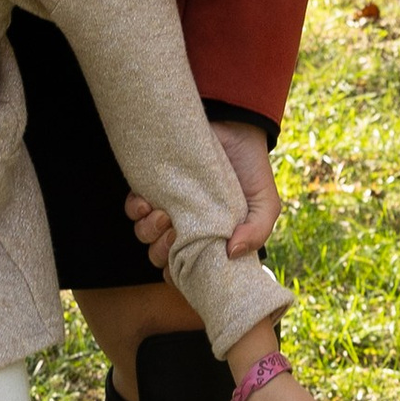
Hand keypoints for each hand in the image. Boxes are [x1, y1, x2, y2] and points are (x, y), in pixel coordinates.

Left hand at [122, 115, 279, 271]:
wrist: (235, 126)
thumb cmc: (251, 169)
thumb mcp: (265, 204)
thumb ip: (257, 232)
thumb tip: (232, 253)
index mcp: (208, 238)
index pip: (186, 269)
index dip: (179, 274)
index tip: (183, 267)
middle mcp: (185, 227)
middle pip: (159, 255)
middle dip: (163, 251)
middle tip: (176, 234)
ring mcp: (167, 206)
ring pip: (144, 234)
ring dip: (150, 231)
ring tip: (165, 217)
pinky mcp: (153, 185)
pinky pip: (134, 208)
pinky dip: (137, 210)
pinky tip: (147, 203)